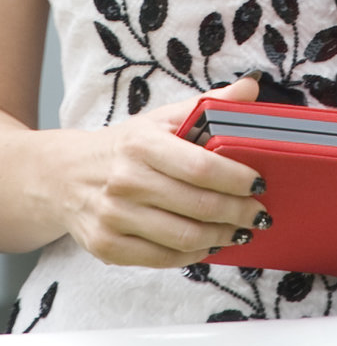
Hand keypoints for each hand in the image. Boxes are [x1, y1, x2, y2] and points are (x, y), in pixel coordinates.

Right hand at [54, 75, 268, 268]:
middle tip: (259, 214)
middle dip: (238, 212)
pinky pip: (161, 258)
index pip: (201, 167)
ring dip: (222, 236)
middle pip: (198, 205)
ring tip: (241, 231)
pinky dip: (193, 254)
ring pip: (183, 236)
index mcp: (142, 145)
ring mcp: (113, 217)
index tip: (261, 184)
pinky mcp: (106, 246)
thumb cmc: (127, 146)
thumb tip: (252, 86)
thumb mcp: (162, 119)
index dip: (236, 179)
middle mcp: (125, 181)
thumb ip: (209, 103)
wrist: (66, 175)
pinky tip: (209, 244)